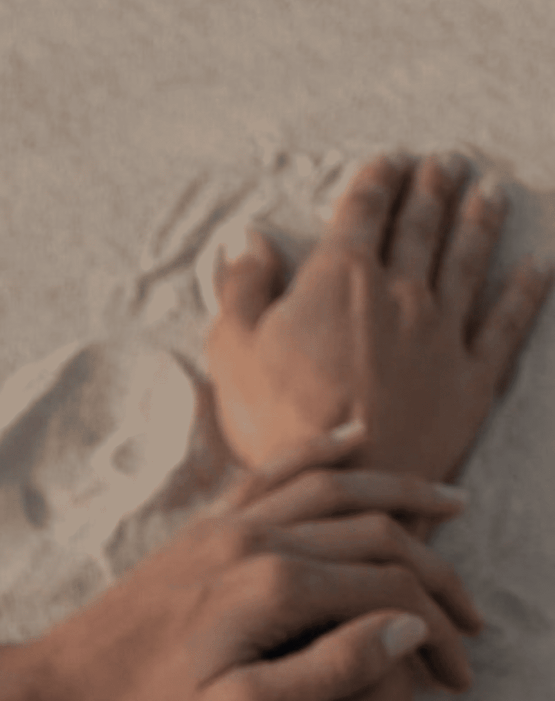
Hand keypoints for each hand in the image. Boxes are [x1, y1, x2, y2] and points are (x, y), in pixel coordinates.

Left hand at [26, 426, 478, 700]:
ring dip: (398, 492)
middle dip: (434, 572)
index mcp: (273, 589)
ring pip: (334, 487)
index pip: (387, 593)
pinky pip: (274, 472)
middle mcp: (255, 540)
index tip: (460, 670)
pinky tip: (354, 439)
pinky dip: (322, 452)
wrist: (49, 699)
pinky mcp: (201, 530)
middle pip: (374, 536)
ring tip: (449, 507)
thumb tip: (404, 627)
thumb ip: (327, 670)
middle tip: (474, 612)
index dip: (434, 630)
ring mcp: (225, 527)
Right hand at [206, 151, 551, 480]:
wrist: (342, 484)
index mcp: (341, 276)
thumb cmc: (276, 424)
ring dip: (480, 221)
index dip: (377, 180)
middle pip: (422, 226)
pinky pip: (507, 325)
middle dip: (434, 190)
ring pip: (468, 260)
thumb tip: (250, 241)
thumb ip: (241, 290)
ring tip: (489, 192)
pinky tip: (539, 267)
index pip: (364, 210)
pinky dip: (526, 292)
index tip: (389, 161)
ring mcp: (442, 333)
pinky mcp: (471, 378)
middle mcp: (400, 291)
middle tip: (447, 163)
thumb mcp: (232, 353)